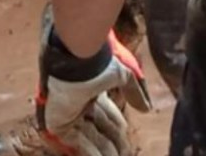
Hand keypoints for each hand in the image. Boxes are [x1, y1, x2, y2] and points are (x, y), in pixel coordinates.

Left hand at [36, 27, 151, 155]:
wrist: (79, 58)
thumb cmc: (100, 61)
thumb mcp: (124, 74)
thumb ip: (134, 92)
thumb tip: (146, 108)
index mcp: (92, 88)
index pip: (107, 114)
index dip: (117, 126)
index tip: (126, 136)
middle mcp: (80, 102)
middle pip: (99, 129)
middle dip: (113, 142)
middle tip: (124, 153)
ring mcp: (68, 114)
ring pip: (90, 139)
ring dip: (105, 150)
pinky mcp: (59, 123)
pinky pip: (77, 143)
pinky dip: (91, 152)